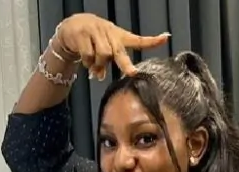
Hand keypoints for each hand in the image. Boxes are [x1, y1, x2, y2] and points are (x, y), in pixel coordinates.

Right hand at [55, 13, 169, 79]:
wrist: (73, 27)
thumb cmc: (93, 41)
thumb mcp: (103, 52)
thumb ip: (105, 65)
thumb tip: (99, 76)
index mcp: (119, 37)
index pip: (138, 40)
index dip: (152, 41)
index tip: (166, 38)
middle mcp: (110, 33)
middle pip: (119, 51)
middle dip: (126, 64)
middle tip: (132, 73)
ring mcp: (96, 31)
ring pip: (103, 55)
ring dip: (98, 65)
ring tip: (94, 68)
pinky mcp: (83, 34)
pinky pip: (88, 55)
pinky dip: (87, 62)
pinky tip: (86, 61)